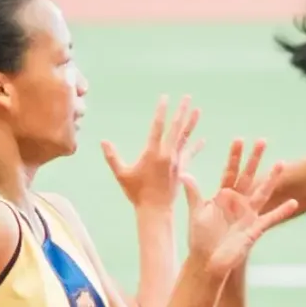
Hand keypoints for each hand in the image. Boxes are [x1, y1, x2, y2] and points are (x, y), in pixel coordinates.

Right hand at [101, 94, 200, 212]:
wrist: (155, 209)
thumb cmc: (137, 193)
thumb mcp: (122, 175)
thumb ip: (112, 157)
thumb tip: (103, 142)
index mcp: (152, 153)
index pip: (157, 127)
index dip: (161, 111)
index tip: (165, 97)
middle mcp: (167, 154)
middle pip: (176, 128)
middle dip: (182, 111)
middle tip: (188, 97)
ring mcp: (177, 161)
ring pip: (185, 138)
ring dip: (191, 123)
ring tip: (198, 110)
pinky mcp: (182, 169)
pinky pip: (190, 154)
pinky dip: (196, 146)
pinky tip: (203, 139)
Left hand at [184, 139, 297, 276]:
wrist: (207, 262)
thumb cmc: (200, 238)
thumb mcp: (196, 213)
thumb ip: (193, 193)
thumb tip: (183, 174)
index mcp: (223, 197)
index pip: (230, 172)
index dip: (234, 157)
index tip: (239, 140)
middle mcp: (238, 203)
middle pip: (249, 177)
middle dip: (255, 159)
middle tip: (263, 141)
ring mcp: (248, 215)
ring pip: (262, 193)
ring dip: (272, 179)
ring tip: (281, 163)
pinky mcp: (254, 229)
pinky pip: (271, 218)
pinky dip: (282, 211)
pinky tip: (293, 203)